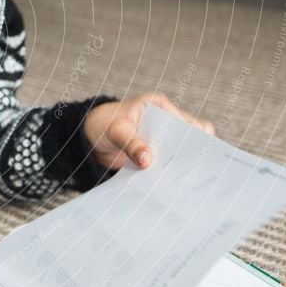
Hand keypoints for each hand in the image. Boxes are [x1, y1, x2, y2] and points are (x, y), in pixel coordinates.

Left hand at [83, 91, 215, 169]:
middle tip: (190, 171)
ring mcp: (163, 135)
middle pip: (188, 136)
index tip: (194, 155)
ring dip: (181, 163)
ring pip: (182, 150)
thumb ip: (132, 144)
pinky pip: (169, 160)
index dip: (192, 138)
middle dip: (189, 153)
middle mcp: (166, 118)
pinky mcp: (158, 150)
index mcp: (159, 105)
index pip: (184, 121)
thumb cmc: (104, 124)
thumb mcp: (117, 132)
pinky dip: (170, 169)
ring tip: (182, 179)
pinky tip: (170, 182)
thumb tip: (148, 161)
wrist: (91, 136)